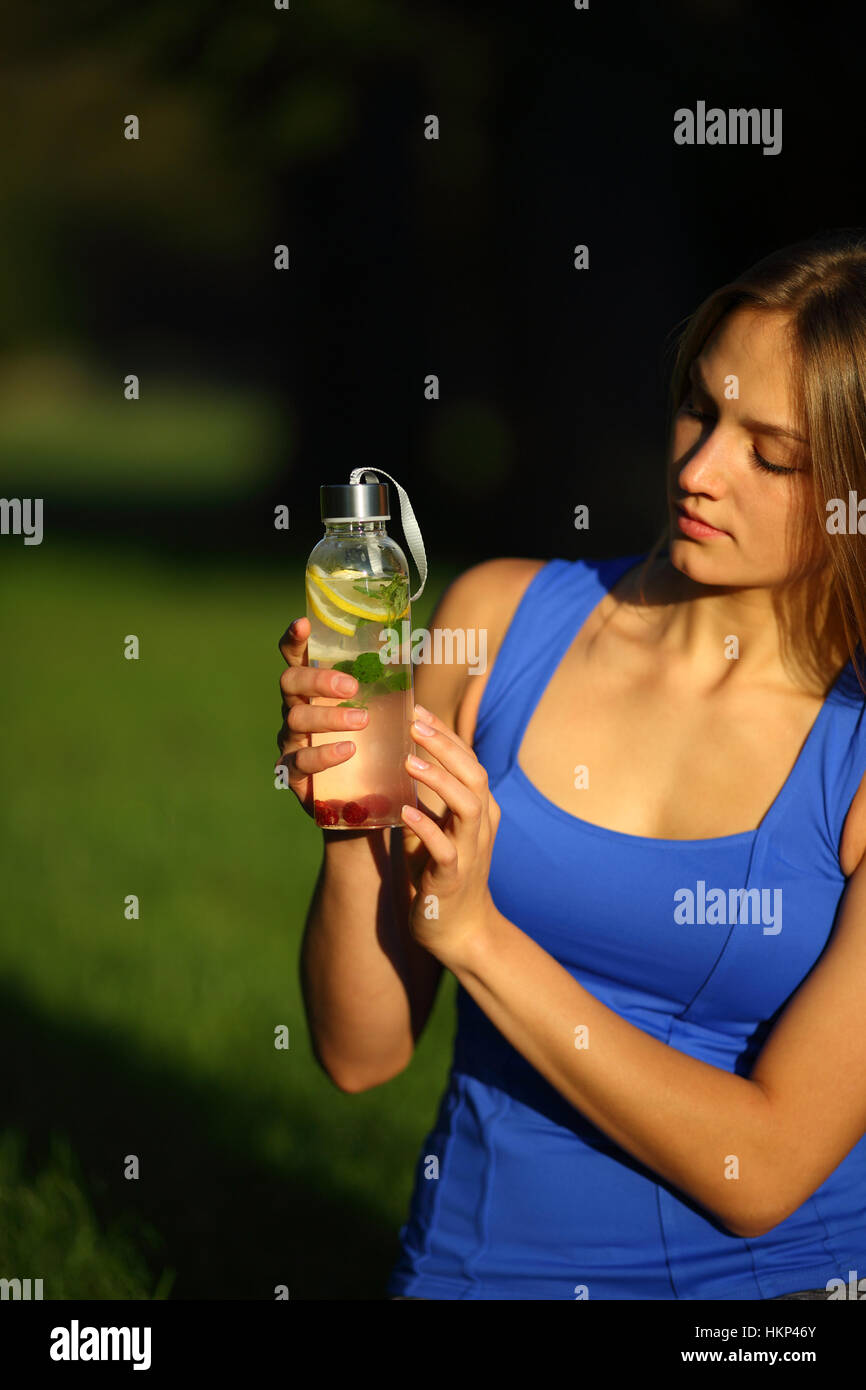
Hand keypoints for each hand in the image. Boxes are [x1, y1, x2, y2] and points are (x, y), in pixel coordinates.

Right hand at [276, 616, 370, 822]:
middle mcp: (295, 710)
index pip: (295, 658)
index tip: (303, 624)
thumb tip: (411, 651)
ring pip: (297, 719)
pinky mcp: (293, 773)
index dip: (294, 640)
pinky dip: (325, 754)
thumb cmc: (370, 746)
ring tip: (362, 720)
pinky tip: (348, 750)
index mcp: (312, 691)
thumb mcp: (379, 714)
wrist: (362, 801)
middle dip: (318, 680)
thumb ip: (384, 688)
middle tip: (351, 686)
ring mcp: (291, 741)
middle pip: (290, 683)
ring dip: (330, 716)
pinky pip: (301, 760)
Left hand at [400, 704, 500, 969]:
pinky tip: (404, 811)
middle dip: (445, 744)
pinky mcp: (453, 876)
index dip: (445, 733)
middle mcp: (480, 824)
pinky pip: (444, 847)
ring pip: (467, 804)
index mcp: (478, 808)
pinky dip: (426, 826)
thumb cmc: (442, 873)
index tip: (417, 709)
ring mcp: (470, 850)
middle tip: (413, 721)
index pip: (468, 759)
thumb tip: (397, 760)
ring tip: (409, 760)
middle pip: (473, 772)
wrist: (460, 931)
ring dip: (439, 779)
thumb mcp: (437, 827)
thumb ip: (427, 798)